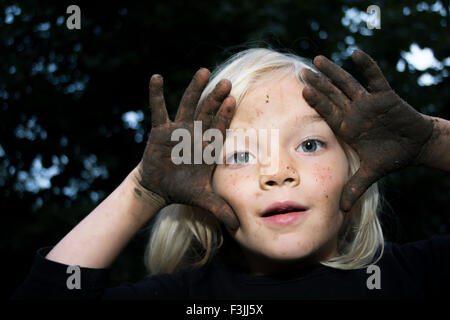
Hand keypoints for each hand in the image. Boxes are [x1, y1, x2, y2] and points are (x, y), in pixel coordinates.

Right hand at [134, 68, 238, 229]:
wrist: (161, 187)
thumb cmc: (184, 189)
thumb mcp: (203, 199)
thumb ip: (220, 209)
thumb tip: (237, 227)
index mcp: (207, 148)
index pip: (218, 129)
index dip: (224, 116)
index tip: (232, 102)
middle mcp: (195, 135)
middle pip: (207, 113)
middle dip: (215, 99)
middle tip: (226, 83)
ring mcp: (178, 130)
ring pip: (188, 106)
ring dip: (195, 89)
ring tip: (203, 72)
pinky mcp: (160, 131)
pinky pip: (158, 110)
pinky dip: (157, 94)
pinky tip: (157, 77)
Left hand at [301, 50, 433, 211]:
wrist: (414, 148)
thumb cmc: (390, 157)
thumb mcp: (370, 173)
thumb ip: (354, 187)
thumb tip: (342, 210)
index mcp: (347, 127)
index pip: (326, 112)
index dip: (314, 101)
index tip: (300, 91)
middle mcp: (354, 112)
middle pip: (332, 95)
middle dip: (317, 83)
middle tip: (301, 71)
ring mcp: (368, 103)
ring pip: (347, 84)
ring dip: (334, 72)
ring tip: (318, 60)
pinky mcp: (386, 97)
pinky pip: (375, 78)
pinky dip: (366, 66)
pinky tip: (354, 54)